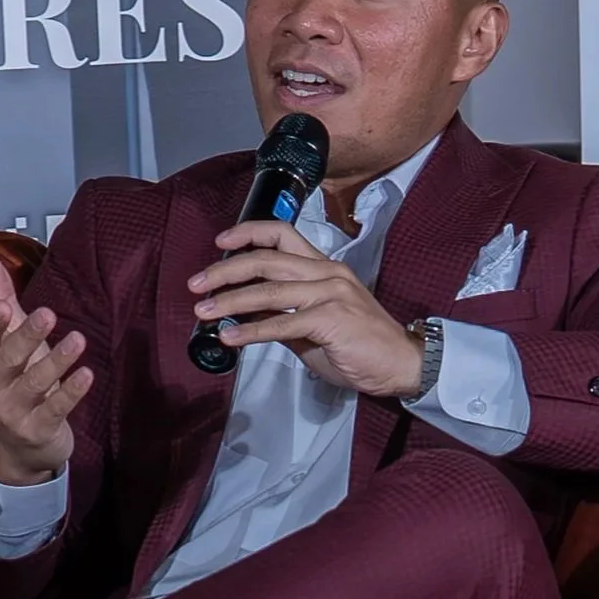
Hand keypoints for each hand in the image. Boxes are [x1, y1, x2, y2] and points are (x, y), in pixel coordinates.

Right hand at [0, 256, 92, 485]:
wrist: (22, 446)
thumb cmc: (17, 382)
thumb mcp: (8, 342)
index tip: (5, 304)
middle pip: (7, 360)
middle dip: (26, 337)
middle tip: (48, 314)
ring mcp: (12, 412)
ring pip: (33, 384)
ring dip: (56, 361)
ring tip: (78, 340)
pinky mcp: (38, 430)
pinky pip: (55, 409)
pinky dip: (71, 392)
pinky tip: (87, 374)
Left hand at [187, 221, 425, 397]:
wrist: (401, 365)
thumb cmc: (360, 347)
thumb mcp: (314, 326)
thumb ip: (283, 314)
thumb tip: (244, 314)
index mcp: (324, 266)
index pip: (282, 234)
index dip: (248, 233)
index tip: (220, 243)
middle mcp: (327, 272)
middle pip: (266, 259)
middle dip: (224, 270)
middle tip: (196, 284)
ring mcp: (330, 293)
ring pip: (269, 289)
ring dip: (230, 301)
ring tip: (203, 311)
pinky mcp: (331, 319)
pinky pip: (282, 323)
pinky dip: (251, 330)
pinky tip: (230, 337)